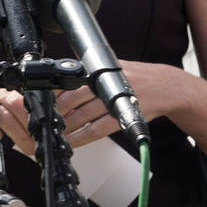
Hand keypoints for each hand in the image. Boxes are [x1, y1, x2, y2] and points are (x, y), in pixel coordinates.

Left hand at [0, 60, 184, 151]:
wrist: (165, 87)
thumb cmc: (133, 77)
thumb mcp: (110, 65)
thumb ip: (87, 67)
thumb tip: (62, 67)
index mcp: (99, 70)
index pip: (70, 80)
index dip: (54, 92)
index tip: (40, 102)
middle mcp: (105, 83)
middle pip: (73, 98)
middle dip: (57, 111)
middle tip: (43, 121)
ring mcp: (114, 100)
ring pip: (83, 116)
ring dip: (66, 127)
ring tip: (54, 133)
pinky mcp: (122, 117)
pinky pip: (98, 130)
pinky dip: (82, 138)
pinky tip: (72, 142)